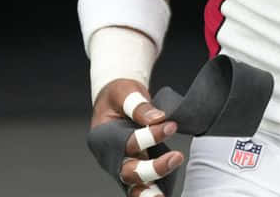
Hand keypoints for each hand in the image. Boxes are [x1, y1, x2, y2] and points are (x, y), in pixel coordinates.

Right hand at [91, 79, 183, 195]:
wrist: (116, 102)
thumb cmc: (119, 96)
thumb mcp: (124, 92)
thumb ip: (137, 105)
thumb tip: (157, 118)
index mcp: (103, 137)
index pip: (127, 142)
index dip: (150, 136)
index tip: (171, 126)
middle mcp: (111, 157)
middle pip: (129, 172)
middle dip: (153, 169)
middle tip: (176, 157)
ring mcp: (121, 167)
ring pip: (134, 186)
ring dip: (149, 192)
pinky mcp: (133, 172)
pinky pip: (143, 186)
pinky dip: (152, 191)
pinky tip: (165, 194)